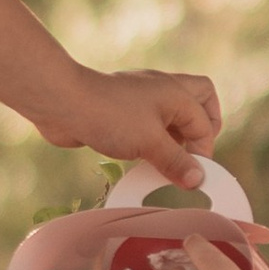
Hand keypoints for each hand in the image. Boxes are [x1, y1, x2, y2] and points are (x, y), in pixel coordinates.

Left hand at [32, 63, 221, 188]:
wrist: (64, 103)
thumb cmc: (110, 116)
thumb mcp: (151, 143)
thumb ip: (176, 162)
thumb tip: (197, 179)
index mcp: (176, 91)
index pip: (205, 123)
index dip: (202, 151)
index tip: (191, 175)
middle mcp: (162, 89)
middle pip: (200, 100)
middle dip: (204, 128)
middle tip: (194, 154)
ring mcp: (142, 97)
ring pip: (173, 113)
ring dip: (176, 137)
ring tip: (168, 162)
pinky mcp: (123, 109)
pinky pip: (149, 122)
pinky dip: (154, 140)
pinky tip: (145, 159)